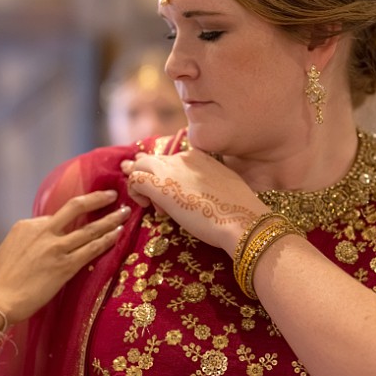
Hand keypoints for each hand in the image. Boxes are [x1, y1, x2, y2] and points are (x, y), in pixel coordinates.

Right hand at [0, 189, 129, 323]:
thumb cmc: (1, 279)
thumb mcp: (12, 248)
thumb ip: (31, 241)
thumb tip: (47, 242)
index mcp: (27, 226)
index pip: (56, 216)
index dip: (74, 215)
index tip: (87, 211)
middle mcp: (43, 231)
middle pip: (76, 207)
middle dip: (97, 199)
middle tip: (113, 194)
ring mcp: (56, 248)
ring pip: (90, 228)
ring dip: (111, 219)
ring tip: (125, 213)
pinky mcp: (65, 266)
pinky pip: (92, 249)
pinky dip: (107, 240)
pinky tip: (118, 234)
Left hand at [121, 149, 269, 253]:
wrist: (241, 220)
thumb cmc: (235, 209)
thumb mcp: (221, 184)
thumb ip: (205, 180)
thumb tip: (194, 190)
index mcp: (198, 155)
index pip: (171, 159)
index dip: (167, 176)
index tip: (174, 194)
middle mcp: (182, 158)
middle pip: (152, 160)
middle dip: (148, 177)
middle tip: (155, 200)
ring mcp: (169, 170)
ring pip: (139, 165)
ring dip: (141, 184)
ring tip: (152, 204)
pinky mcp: (159, 186)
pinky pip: (135, 180)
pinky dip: (135, 191)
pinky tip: (145, 204)